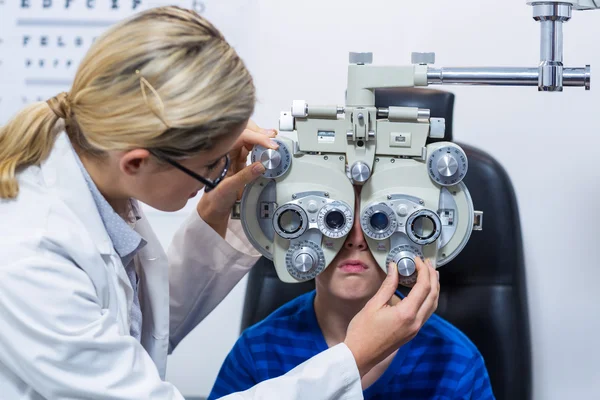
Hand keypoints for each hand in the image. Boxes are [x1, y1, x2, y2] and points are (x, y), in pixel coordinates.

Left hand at [197, 120, 277, 236]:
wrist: (212, 211)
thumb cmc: (214, 200)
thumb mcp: (227, 189)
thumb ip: (244, 177)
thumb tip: (260, 165)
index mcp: (219, 154)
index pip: (240, 137)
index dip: (256, 137)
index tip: (269, 143)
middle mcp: (226, 152)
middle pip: (243, 133)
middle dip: (259, 133)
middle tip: (272, 138)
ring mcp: (232, 157)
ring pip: (248, 140)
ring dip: (260, 139)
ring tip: (272, 141)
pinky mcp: (239, 163)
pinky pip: (250, 150)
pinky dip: (260, 147)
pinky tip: (267, 148)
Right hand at [344, 257, 438, 376]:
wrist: (360, 355)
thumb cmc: (362, 331)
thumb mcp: (373, 304)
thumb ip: (388, 285)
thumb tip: (394, 267)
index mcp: (406, 313)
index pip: (423, 287)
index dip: (423, 270)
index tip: (417, 259)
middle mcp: (416, 321)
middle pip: (433, 295)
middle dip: (432, 277)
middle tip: (427, 263)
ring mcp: (416, 328)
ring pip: (433, 305)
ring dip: (434, 288)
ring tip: (430, 274)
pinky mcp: (413, 332)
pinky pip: (427, 312)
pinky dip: (429, 298)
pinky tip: (422, 291)